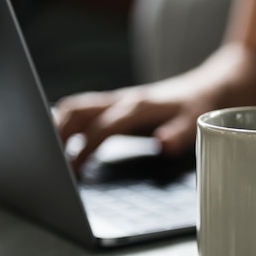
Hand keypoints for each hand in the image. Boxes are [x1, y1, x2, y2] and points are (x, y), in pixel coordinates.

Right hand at [54, 79, 209, 169]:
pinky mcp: (118, 105)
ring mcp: (118, 100)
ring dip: (58, 126)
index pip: (102, 128)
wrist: (210, 86)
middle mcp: (124, 100)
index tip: (71, 170)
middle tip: (45, 161)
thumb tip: (162, 144)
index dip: (84, 148)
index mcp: (139, 107)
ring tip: (46, 153)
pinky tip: (62, 143)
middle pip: (78, 110)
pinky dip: (68, 124)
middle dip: (57, 133)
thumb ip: (179, 133)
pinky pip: (85, 110)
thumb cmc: (201, 106)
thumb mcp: (197, 122)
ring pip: (77, 108)